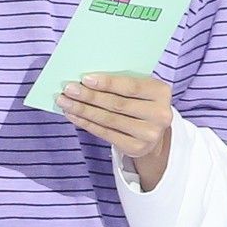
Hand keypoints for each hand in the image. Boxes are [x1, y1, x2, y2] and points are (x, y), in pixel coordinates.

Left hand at [57, 73, 172, 187]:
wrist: (153, 130)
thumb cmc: (140, 100)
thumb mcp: (140, 87)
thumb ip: (121, 81)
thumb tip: (86, 79)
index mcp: (161, 92)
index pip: (131, 87)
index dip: (107, 83)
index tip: (85, 78)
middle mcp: (159, 115)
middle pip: (117, 104)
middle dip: (89, 96)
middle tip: (68, 89)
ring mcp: (149, 134)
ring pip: (108, 120)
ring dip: (83, 110)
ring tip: (65, 101)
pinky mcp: (136, 148)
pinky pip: (105, 133)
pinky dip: (86, 123)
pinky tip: (72, 115)